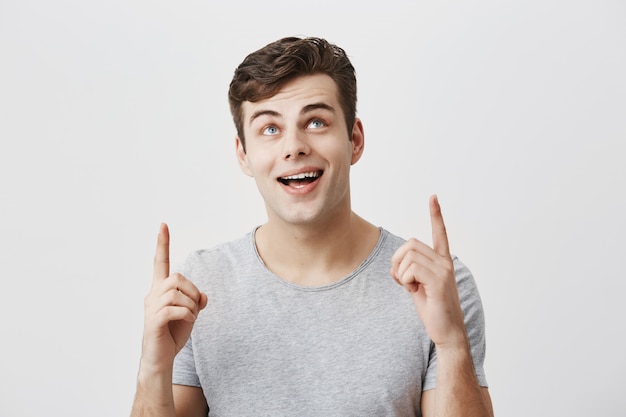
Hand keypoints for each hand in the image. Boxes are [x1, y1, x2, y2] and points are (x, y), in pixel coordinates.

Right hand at [141, 223, 207, 371]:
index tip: (163, 225)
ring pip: (178, 293)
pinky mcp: (153, 321)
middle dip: (192, 291)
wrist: (161, 359)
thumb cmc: (173, 335)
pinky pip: (177, 309)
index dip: (163, 244)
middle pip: (177, 277)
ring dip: (191, 305)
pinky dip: (188, 315)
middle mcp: (152, 295)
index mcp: (159, 290)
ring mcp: (151, 308)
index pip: (160, 262)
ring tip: (189, 318)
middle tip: (195, 308)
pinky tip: (186, 323)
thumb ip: (196, 300)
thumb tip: (203, 296)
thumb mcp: (190, 314)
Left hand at [390, 195, 466, 347]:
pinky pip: (411, 269)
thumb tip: (399, 264)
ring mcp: (443, 270)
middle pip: (410, 244)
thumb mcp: (419, 286)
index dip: (436, 215)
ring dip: (401, 274)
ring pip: (408, 257)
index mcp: (442, 261)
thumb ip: (412, 270)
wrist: (447, 332)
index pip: (439, 233)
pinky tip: (414, 292)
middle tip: (403, 281)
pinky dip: (405, 281)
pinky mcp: (439, 280)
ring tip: (411, 289)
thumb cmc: (432, 310)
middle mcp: (445, 262)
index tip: (433, 197)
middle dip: (397, 261)